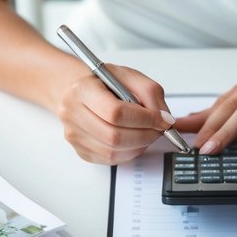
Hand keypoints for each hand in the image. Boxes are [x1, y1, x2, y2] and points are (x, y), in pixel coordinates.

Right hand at [58, 64, 176, 165]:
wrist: (79, 92)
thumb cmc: (104, 83)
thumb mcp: (128, 76)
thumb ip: (150, 92)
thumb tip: (164, 119)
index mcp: (82, 90)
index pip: (115, 112)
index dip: (144, 119)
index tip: (162, 119)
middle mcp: (72, 114)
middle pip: (114, 136)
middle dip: (145, 135)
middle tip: (160, 129)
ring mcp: (74, 135)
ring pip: (113, 152)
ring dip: (140, 146)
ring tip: (149, 133)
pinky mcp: (81, 151)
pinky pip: (111, 160)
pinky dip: (130, 153)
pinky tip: (136, 140)